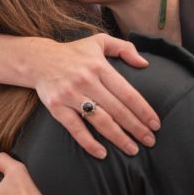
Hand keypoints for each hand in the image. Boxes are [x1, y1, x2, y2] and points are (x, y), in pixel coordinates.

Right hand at [30, 35, 158, 157]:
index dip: (143, 110)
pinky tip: (102, 153)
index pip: (127, 92)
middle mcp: (86, 81)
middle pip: (117, 109)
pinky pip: (75, 128)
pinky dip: (88, 142)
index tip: (155, 123)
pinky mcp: (56, 107)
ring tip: (133, 150)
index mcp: (99, 66)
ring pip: (99, 120)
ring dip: (118, 138)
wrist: (37, 59)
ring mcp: (70, 95)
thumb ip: (124, 48)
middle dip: (136, 127)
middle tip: (150, 141)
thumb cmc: (73, 52)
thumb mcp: (99, 41)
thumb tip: (145, 64)